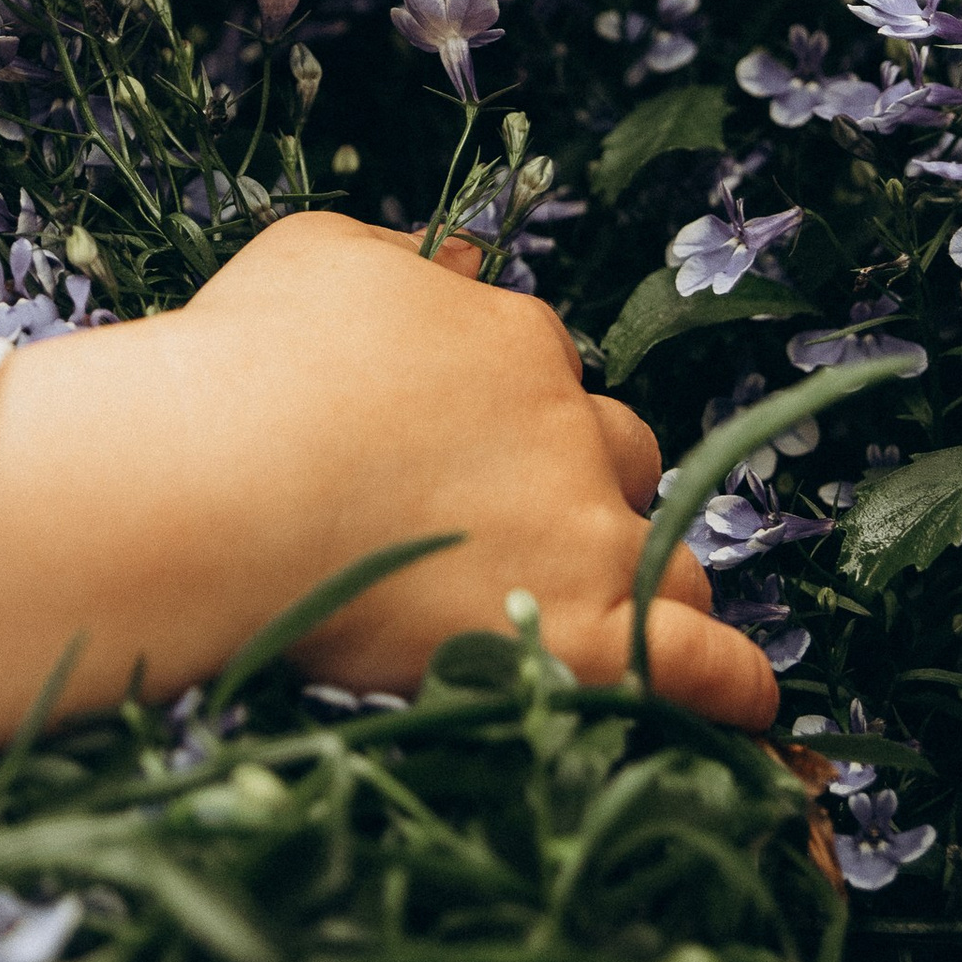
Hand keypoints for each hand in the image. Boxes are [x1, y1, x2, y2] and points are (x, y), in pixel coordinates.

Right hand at [0, 210, 775, 766]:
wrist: (220, 481)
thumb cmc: (247, 361)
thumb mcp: (316, 254)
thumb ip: (399, 258)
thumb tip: (458, 267)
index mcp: (513, 338)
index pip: (546, 372)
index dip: (507, 415)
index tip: (458, 450)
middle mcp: (570, 427)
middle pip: (620, 460)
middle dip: (587, 492)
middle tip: (515, 538)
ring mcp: (587, 536)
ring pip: (672, 557)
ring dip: (650, 582)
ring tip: (604, 623)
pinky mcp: (588, 637)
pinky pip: (706, 666)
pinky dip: (732, 686)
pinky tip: (742, 707)